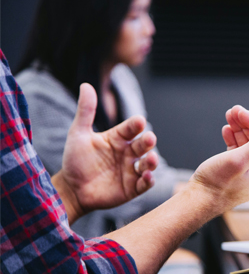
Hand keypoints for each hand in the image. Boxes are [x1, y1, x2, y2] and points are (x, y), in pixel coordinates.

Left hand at [52, 83, 158, 221]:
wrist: (71, 189)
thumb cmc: (75, 160)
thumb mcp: (78, 134)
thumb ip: (85, 111)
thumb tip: (86, 85)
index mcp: (118, 138)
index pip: (131, 128)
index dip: (135, 125)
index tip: (139, 121)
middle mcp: (128, 153)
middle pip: (143, 145)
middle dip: (148, 142)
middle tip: (149, 138)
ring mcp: (131, 170)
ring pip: (148, 163)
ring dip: (152, 161)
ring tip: (151, 159)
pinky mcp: (132, 188)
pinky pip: (145, 183)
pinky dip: (149, 180)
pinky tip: (147, 176)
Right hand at [189, 105, 248, 213]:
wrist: (198, 201)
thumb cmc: (216, 184)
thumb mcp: (239, 160)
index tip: (239, 111)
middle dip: (246, 123)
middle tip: (233, 111)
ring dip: (239, 129)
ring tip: (229, 117)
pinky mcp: (238, 173)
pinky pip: (240, 151)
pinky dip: (234, 139)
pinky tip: (227, 131)